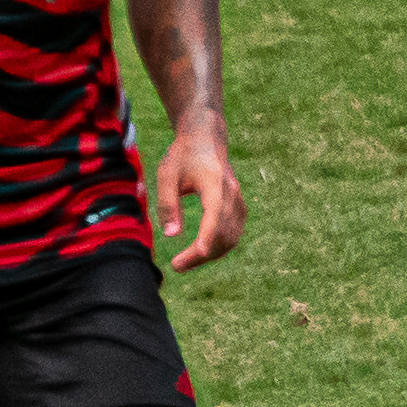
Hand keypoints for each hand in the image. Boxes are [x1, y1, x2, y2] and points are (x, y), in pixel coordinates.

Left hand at [148, 119, 243, 273]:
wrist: (205, 140)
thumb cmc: (183, 156)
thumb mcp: (167, 174)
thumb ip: (167, 204)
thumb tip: (171, 235)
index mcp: (214, 183)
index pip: (214, 215)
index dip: (207, 238)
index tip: (196, 255)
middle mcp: (232, 193)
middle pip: (223, 232)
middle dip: (202, 254)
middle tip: (176, 266)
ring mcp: (239, 201)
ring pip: (231, 237)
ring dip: (211, 254)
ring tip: (185, 263)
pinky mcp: (239, 206)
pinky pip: (234, 233)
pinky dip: (219, 246)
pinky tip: (201, 253)